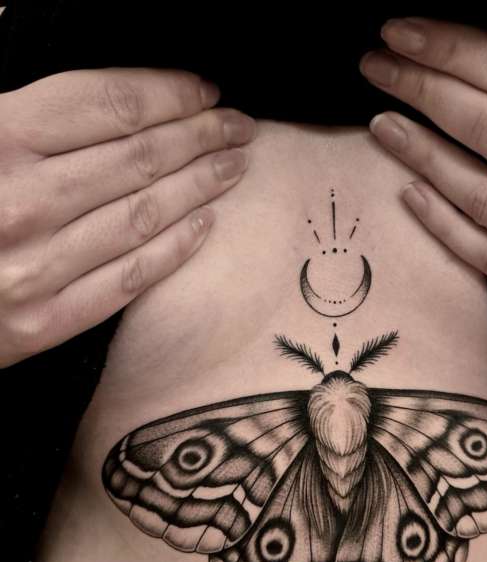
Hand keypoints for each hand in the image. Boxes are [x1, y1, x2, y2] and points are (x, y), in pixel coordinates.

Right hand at [0, 68, 256, 367]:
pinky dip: (173, 249)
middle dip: (200, 135)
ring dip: (199, 186)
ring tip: (233, 167)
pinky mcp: (43, 323)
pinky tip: (204, 226)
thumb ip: (19, 112)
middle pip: (138, 158)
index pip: (108, 104)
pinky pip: (127, 280)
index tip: (205, 90)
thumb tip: (93, 95)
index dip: (167, 93)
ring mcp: (35, 267)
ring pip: (142, 216)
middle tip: (240, 125)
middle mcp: (22, 201)